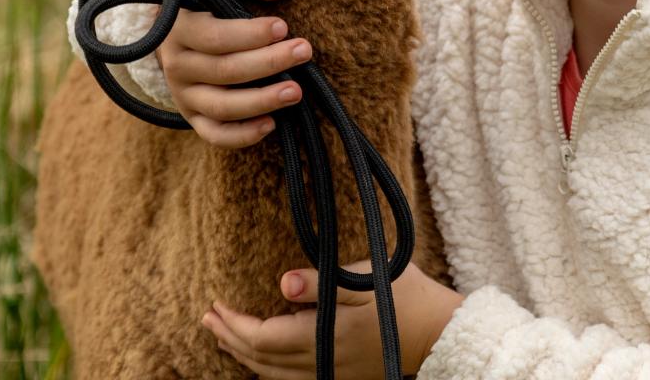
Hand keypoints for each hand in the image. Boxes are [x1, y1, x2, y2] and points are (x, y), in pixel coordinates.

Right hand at [159, 0, 311, 147]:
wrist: (181, 26)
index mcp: (179, 26)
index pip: (213, 36)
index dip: (249, 34)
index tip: (283, 26)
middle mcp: (175, 64)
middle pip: (223, 71)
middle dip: (268, 63)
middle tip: (304, 51)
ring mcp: (183, 94)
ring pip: (221, 106)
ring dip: (261, 101)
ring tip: (296, 91)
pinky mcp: (193, 117)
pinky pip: (215, 134)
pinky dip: (241, 135)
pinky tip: (271, 124)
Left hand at [202, 260, 464, 378]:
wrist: (441, 333)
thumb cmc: (406, 297)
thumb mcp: (365, 279)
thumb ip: (321, 282)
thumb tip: (282, 282)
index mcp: (323, 337)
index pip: (262, 338)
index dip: (234, 324)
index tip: (215, 305)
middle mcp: (321, 364)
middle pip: (260, 360)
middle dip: (230, 338)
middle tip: (208, 318)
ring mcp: (330, 375)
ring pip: (272, 375)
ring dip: (245, 355)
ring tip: (225, 335)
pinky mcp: (341, 377)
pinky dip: (267, 369)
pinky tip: (263, 358)